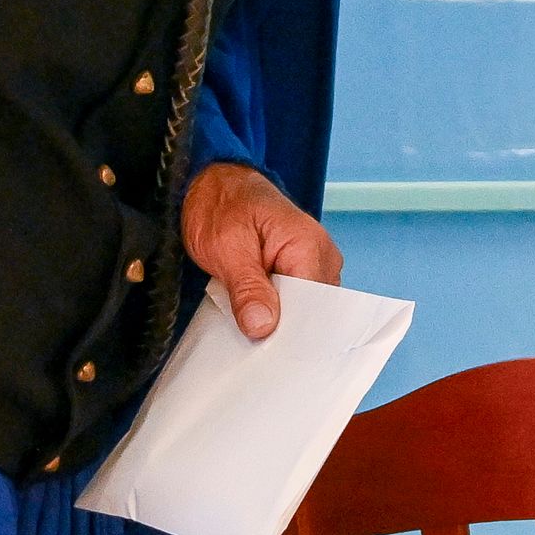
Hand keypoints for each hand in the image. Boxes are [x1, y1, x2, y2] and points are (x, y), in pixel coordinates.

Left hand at [184, 160, 343, 341]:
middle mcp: (321, 254)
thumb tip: (264, 328)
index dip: (291, 332)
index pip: (314, 307)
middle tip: (253, 348)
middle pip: (312, 312)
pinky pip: (294, 301)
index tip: (268, 352)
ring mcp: (313, 262)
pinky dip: (275, 312)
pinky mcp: (300, 269)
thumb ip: (247, 287)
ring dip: (278, 322)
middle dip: (283, 331)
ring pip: (303, 310)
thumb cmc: (219, 205)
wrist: (213, 182)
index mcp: (308, 244)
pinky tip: (256, 321)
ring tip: (252, 334)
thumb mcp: (225, 247)